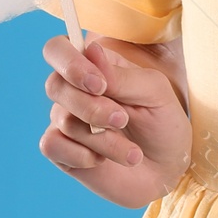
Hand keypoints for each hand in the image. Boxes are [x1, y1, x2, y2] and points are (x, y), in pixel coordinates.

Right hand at [39, 32, 191, 208]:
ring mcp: (65, 120)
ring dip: (102, 139)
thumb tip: (91, 50)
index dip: (70, 63)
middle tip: (122, 120)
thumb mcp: (153, 92)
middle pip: (55, 84)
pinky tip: (102, 161)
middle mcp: (74, 90)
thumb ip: (121, 75)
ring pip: (64, 120)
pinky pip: (51, 145)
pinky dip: (81, 155)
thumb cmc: (161, 122)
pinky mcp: (61, 151)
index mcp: (95, 66)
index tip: (100, 84)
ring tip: (132, 153)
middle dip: (91, 107)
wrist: (166, 169)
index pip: (58, 49)